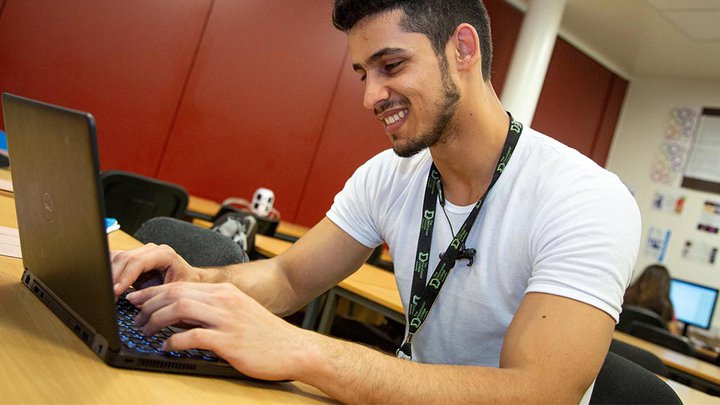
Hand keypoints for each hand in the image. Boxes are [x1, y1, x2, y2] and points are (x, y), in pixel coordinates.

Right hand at [111, 243, 201, 295]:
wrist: (188, 280)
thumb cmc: (185, 284)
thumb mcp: (174, 291)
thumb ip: (157, 293)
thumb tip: (137, 301)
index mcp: (164, 254)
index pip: (138, 261)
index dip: (125, 276)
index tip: (116, 291)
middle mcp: (150, 250)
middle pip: (124, 259)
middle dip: (113, 278)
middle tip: (107, 297)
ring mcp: (139, 252)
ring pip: (116, 258)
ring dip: (108, 276)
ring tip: (105, 294)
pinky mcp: (131, 259)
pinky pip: (114, 261)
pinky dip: (107, 273)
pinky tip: (104, 286)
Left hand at [126, 282, 308, 380]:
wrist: (294, 348)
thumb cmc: (266, 335)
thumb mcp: (239, 312)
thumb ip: (213, 310)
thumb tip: (182, 316)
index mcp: (225, 292)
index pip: (181, 285)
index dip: (154, 292)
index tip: (138, 299)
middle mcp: (224, 300)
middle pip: (176, 294)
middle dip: (149, 304)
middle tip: (135, 316)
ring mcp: (227, 319)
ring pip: (180, 310)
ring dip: (156, 320)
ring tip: (145, 332)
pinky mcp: (229, 341)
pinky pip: (192, 337)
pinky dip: (173, 341)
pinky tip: (166, 347)